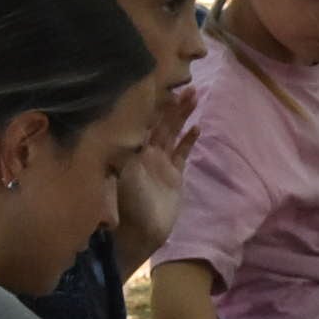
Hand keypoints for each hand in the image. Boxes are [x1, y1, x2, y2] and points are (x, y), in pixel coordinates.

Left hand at [112, 85, 197, 264]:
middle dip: (173, 105)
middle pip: (162, 123)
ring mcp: (161, 163)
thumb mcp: (122, 174)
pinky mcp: (174, 175)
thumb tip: (126, 126)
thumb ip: (126, 151)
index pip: (145, 121)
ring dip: (183, 116)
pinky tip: (196, 127)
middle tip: (188, 87)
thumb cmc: (127, 204)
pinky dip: (188, 140)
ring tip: (194, 98)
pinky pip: (182, 152)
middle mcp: (147, 152)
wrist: (140, 232)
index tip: (165, 87)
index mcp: (132, 150)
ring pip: (173, 133)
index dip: (154, 105)